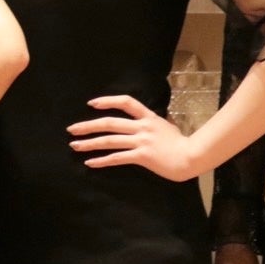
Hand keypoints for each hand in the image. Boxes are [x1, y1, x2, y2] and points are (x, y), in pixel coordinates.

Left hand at [67, 95, 198, 181]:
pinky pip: (117, 158)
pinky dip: (102, 160)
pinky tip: (90, 162)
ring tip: (75, 146)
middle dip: (88, 125)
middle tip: (72, 129)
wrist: (193, 157)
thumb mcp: (167, 126)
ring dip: (90, 143)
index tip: (91, 104)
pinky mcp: (142, 156)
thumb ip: (154, 123)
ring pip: (110, 140)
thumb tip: (147, 120)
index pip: (126, 102)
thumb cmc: (182, 143)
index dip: (107, 101)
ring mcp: (141, 141)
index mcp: (148, 117)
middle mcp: (142, 126)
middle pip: (110, 123)